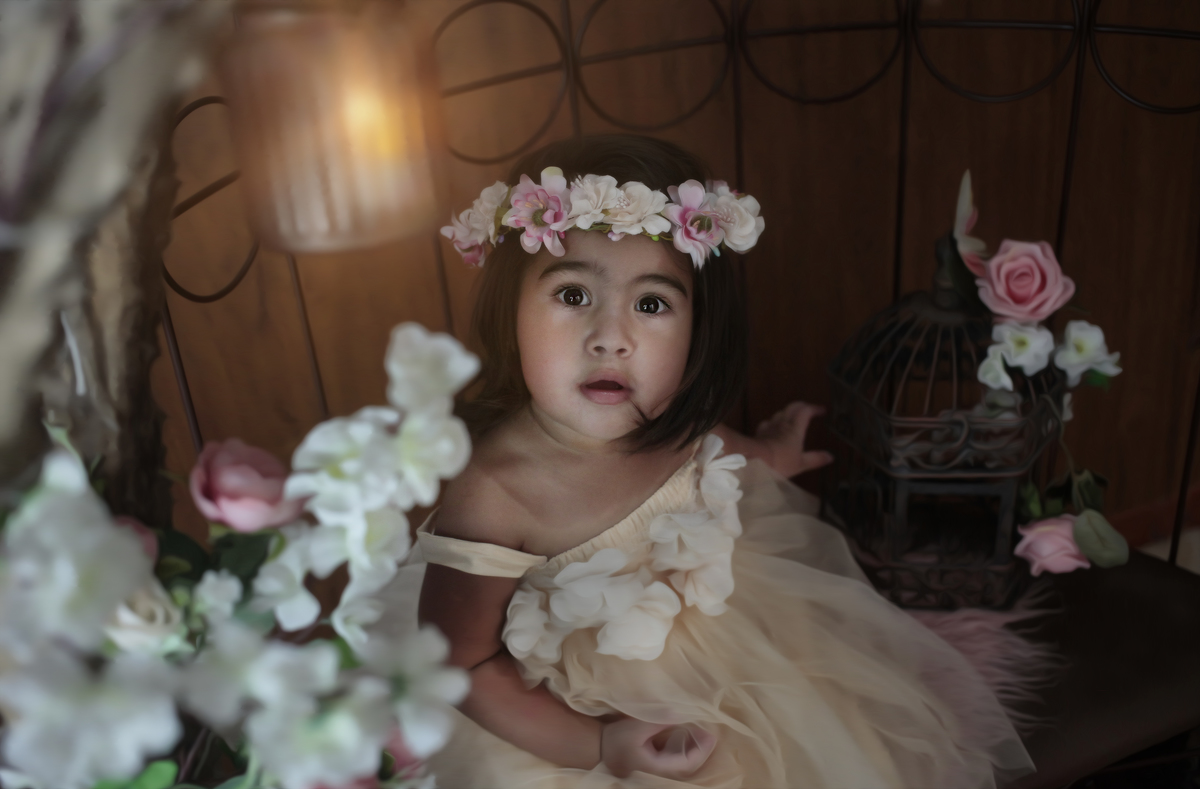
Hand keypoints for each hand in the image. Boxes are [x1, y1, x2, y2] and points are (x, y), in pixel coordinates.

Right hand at [600, 718, 715, 779]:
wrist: (597, 748)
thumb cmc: (616, 739)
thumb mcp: (637, 727)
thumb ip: (660, 720)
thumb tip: (682, 713)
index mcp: (657, 767)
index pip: (687, 762)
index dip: (702, 750)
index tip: (711, 734)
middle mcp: (659, 772)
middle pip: (688, 765)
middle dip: (702, 750)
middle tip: (711, 732)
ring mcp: (656, 770)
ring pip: (682, 763)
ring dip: (694, 750)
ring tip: (703, 733)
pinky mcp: (653, 764)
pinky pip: (675, 759)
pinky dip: (684, 748)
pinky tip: (687, 737)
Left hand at [755, 402, 833, 478]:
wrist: (752, 460)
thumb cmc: (780, 462)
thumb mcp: (801, 463)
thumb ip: (815, 459)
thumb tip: (831, 456)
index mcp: (795, 428)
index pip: (806, 411)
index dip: (814, 408)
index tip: (822, 410)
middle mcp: (782, 423)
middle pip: (792, 407)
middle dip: (802, 406)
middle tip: (809, 410)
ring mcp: (769, 427)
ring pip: (780, 413)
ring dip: (788, 412)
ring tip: (793, 418)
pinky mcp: (759, 433)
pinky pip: (768, 422)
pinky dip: (774, 422)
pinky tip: (773, 427)